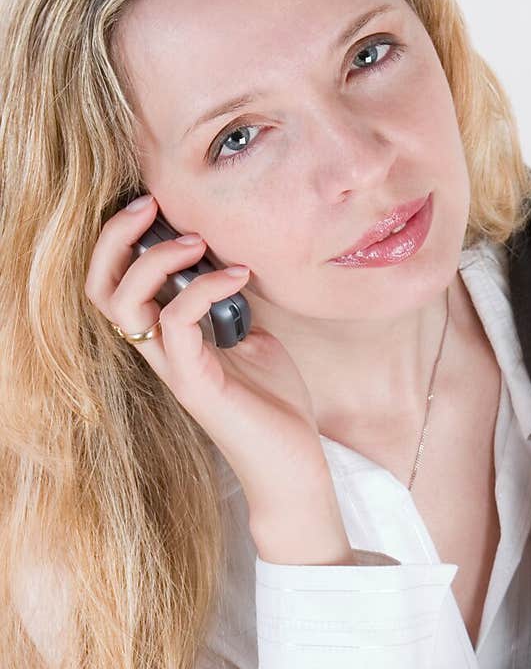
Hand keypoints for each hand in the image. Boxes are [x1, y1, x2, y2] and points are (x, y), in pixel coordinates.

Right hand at [85, 194, 334, 528]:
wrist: (293, 464)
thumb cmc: (276, 407)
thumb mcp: (255, 341)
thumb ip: (235, 308)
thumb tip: (236, 269)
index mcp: (168, 339)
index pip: (115, 284)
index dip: (120, 241)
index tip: (155, 206)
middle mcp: (160, 352)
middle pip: (100, 289)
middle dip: (116, 238)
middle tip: (152, 205)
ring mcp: (173, 369)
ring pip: (124, 304)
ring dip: (155, 259)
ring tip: (197, 240)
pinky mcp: (195, 384)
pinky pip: (176, 324)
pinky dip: (203, 289)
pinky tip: (237, 276)